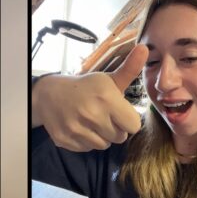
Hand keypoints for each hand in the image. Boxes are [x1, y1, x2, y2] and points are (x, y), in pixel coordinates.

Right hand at [31, 44, 148, 151]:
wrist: (49, 94)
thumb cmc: (86, 88)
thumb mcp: (108, 79)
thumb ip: (129, 70)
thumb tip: (145, 48)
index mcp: (106, 98)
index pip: (134, 126)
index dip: (128, 120)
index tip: (118, 111)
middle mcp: (92, 114)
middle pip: (120, 137)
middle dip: (115, 128)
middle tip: (102, 114)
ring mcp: (77, 128)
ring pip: (105, 145)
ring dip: (101, 136)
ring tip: (91, 120)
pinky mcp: (66, 139)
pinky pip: (88, 149)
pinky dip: (86, 141)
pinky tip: (80, 126)